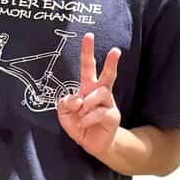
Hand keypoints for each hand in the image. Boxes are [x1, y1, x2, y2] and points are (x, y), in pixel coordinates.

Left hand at [58, 34, 121, 158]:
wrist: (91, 144)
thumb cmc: (79, 124)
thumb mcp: (64, 114)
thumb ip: (64, 103)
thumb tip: (77, 98)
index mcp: (87, 88)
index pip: (88, 66)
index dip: (87, 51)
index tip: (88, 36)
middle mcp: (99, 93)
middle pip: (107, 74)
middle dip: (110, 62)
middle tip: (115, 50)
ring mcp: (108, 103)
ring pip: (101, 92)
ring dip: (87, 103)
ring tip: (81, 113)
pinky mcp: (113, 115)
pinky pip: (100, 111)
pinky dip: (88, 117)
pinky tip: (84, 122)